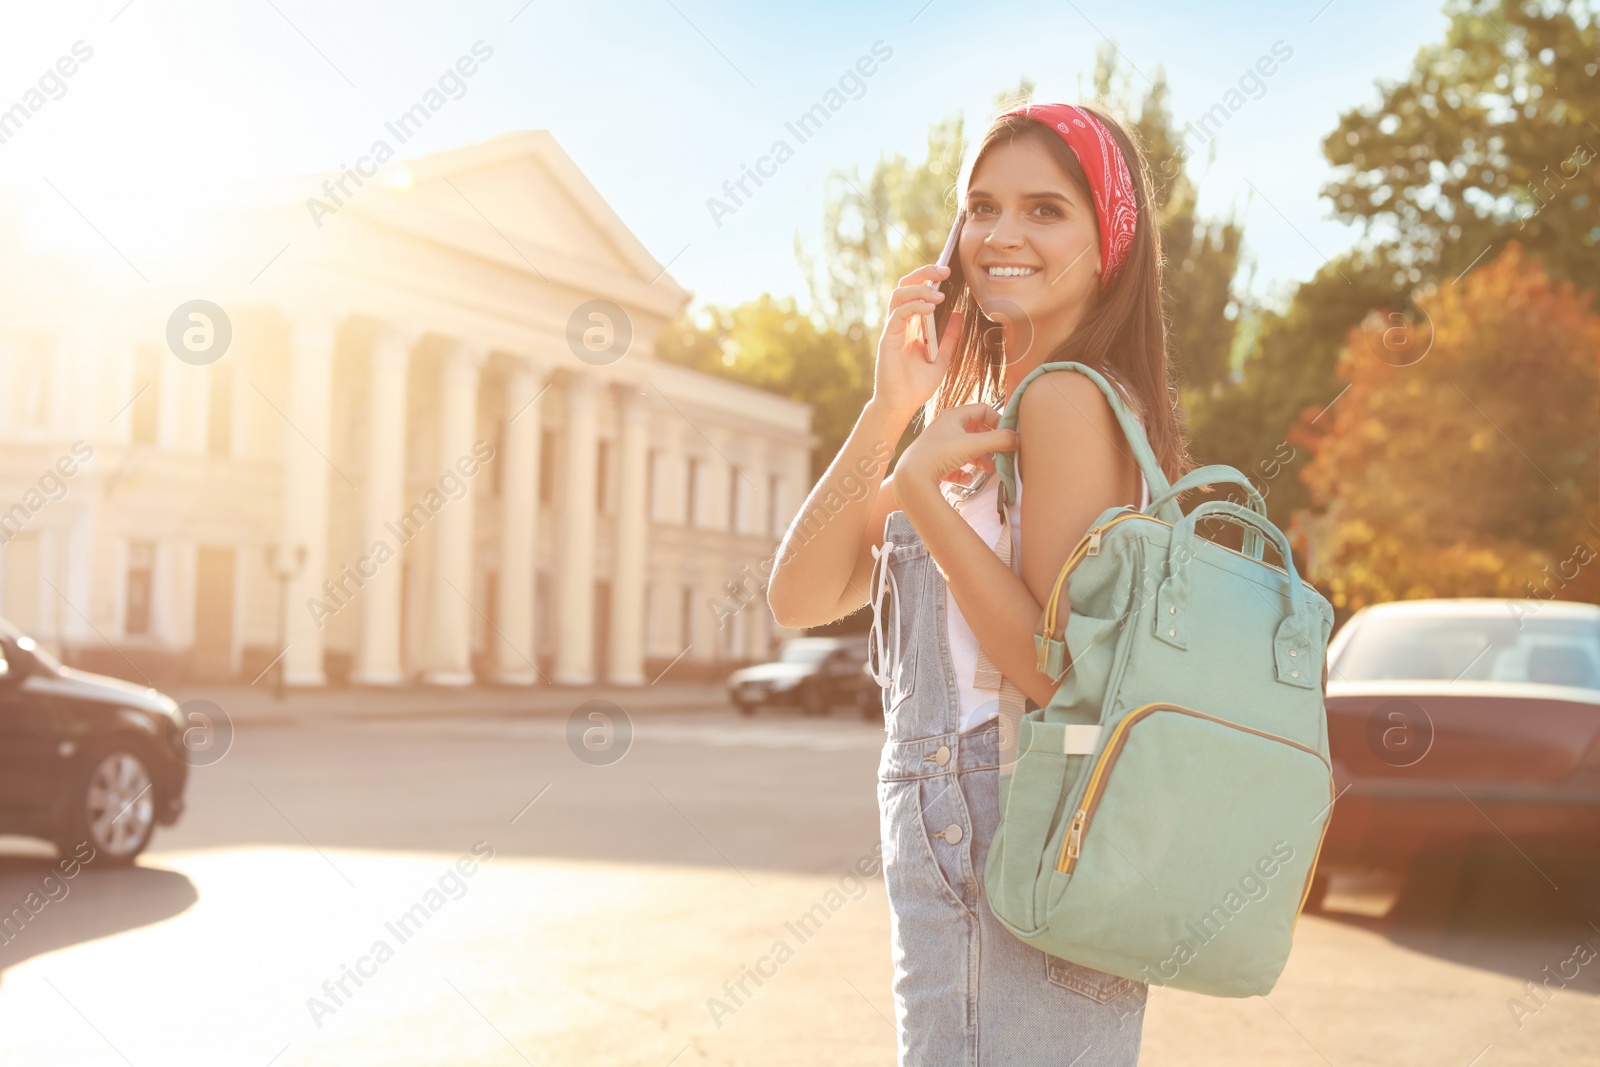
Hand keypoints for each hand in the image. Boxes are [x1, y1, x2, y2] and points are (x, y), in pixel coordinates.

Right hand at [871, 263, 964, 420]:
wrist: (902, 406)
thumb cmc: (918, 385)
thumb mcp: (942, 358)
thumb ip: (950, 337)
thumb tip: (959, 314)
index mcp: (912, 324)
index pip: (916, 290)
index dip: (929, 276)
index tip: (949, 271)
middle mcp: (900, 323)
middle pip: (905, 285)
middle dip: (924, 272)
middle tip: (945, 270)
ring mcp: (892, 330)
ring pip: (899, 295)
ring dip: (920, 288)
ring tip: (940, 293)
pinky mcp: (887, 339)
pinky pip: (898, 314)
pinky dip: (914, 307)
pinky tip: (931, 307)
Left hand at [896, 402, 1016, 492]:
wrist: (910, 477)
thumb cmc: (939, 454)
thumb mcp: (973, 445)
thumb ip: (999, 440)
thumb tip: (1018, 438)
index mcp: (953, 416)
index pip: (982, 410)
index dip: (998, 420)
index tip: (1008, 435)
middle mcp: (945, 428)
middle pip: (976, 431)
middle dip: (990, 444)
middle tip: (1001, 455)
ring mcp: (938, 446)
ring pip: (966, 449)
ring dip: (980, 459)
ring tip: (989, 470)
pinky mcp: (932, 464)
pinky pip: (953, 465)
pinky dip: (963, 472)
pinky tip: (966, 480)